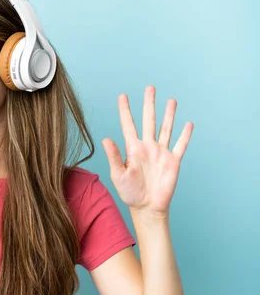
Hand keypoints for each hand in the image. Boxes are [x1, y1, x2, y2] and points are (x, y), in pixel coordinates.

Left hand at [101, 86, 193, 215]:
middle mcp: (147, 147)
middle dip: (149, 104)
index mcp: (132, 148)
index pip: (128, 125)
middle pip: (149, 120)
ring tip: (171, 100)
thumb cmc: (130, 192)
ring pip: (166, 128)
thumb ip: (114, 156)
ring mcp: (161, 153)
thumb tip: (106, 139)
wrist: (147, 207)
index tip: (122, 96)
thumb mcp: (118, 174)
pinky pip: (180, 145)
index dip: (125, 110)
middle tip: (150, 88)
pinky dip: (184, 135)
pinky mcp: (173, 162)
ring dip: (168, 115)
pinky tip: (188, 124)